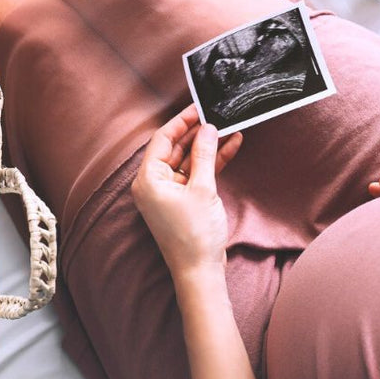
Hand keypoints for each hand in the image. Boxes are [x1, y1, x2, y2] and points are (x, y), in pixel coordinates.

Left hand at [131, 105, 243, 282]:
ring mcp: (168, 193)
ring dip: (208, 146)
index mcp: (148, 179)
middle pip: (175, 148)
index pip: (162, 139)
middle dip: (197, 132)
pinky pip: (195, 174)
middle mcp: (154, 184)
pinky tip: (231, 147)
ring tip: (229, 128)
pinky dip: (211, 163)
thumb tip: (207, 128)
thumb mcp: (202, 189)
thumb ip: (204, 155)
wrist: (200, 271)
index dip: (182, 121)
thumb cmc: (195, 235)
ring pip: (188, 160)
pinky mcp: (183, 200)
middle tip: (217, 115)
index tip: (199, 107)